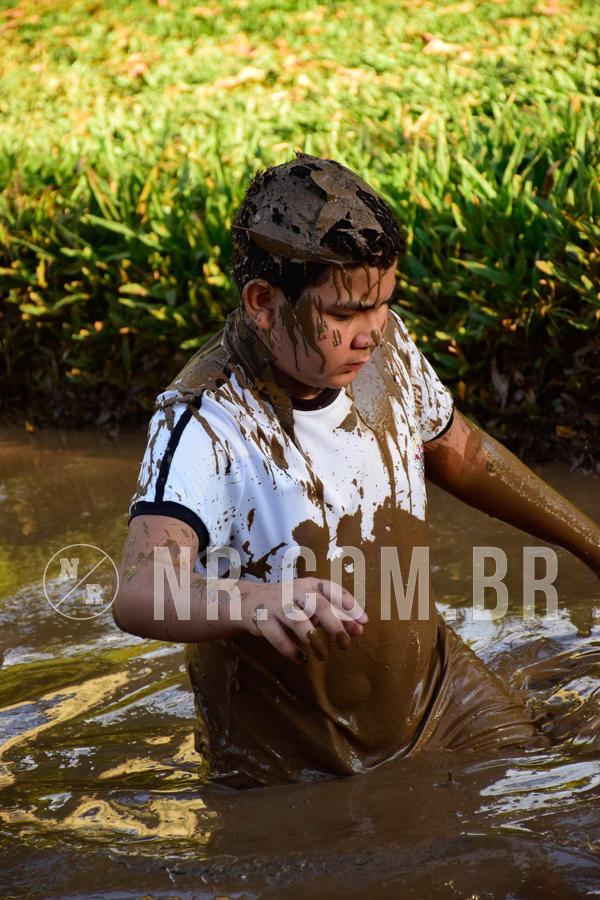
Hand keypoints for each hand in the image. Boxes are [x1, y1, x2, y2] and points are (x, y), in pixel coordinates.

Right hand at [241, 578, 367, 662]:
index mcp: (310, 585)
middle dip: (334, 625)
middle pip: (318, 605)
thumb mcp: (312, 605)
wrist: (249, 600)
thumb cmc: (290, 603)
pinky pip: (278, 636)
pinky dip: (290, 650)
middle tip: (346, 644)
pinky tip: (301, 659)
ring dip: (312, 640)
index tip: (364, 621)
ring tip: (323, 656)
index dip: (349, 604)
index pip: (333, 590)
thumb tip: (359, 630)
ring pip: (297, 621)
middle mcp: (294, 591)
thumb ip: (336, 616)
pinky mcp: (262, 620)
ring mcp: (277, 605)